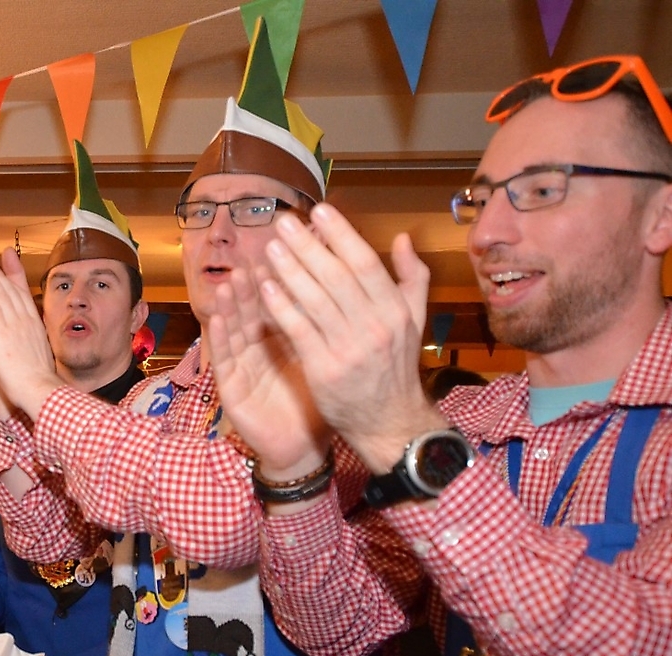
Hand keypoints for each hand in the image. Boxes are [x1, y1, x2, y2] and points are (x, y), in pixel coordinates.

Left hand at [0, 255, 65, 420]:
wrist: (38, 386)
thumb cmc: (39, 380)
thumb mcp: (40, 358)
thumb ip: (35, 348)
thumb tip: (37, 351)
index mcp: (35, 327)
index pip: (24, 301)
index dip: (15, 286)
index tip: (8, 277)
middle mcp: (26, 320)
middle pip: (13, 294)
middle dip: (3, 278)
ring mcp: (14, 323)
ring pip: (2, 294)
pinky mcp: (1, 328)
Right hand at [204, 266, 329, 479]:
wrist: (302, 448)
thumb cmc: (314, 402)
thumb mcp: (326, 356)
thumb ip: (329, 321)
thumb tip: (344, 282)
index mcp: (284, 338)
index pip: (281, 299)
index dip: (285, 274)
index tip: (292, 247)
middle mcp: (259, 348)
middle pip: (255, 309)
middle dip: (255, 281)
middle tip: (257, 253)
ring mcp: (242, 367)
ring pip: (235, 329)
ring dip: (232, 304)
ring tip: (233, 279)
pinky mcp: (231, 389)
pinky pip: (224, 360)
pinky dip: (220, 338)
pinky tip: (217, 318)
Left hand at [259, 205, 445, 471]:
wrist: (389, 422)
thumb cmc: (395, 367)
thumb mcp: (413, 320)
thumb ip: (411, 278)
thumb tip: (403, 238)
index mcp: (395, 309)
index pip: (366, 263)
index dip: (341, 235)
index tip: (319, 210)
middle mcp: (375, 325)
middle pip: (337, 277)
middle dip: (308, 246)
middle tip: (284, 222)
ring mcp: (350, 348)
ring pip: (316, 301)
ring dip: (291, 271)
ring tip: (270, 248)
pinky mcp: (325, 370)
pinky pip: (300, 331)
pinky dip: (282, 308)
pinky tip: (265, 288)